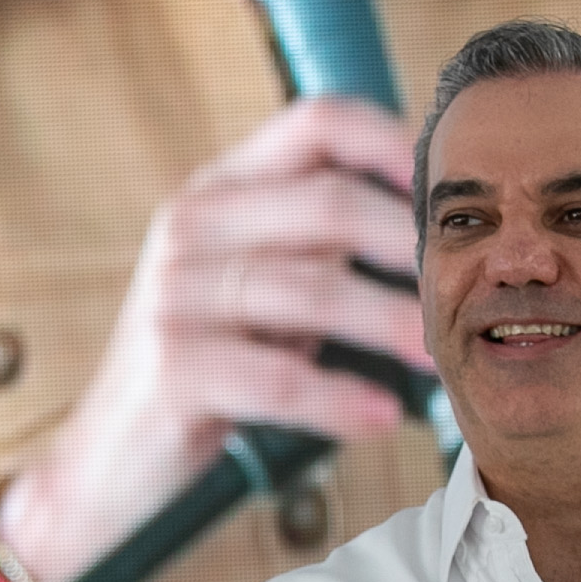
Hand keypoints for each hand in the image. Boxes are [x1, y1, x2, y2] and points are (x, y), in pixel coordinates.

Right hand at [0, 98, 421, 580]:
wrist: (111, 459)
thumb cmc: (213, 365)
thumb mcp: (260, 286)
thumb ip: (324, 244)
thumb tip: (445, 232)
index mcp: (220, 188)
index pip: (315, 123)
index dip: (393, 142)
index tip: (450, 188)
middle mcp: (191, 225)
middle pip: (328, 203)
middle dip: (411, 246)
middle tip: (468, 286)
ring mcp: (176, 294)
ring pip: (312, 290)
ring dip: (392, 325)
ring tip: (443, 357)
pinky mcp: (173, 367)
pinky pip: (277, 376)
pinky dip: (339, 398)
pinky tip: (381, 417)